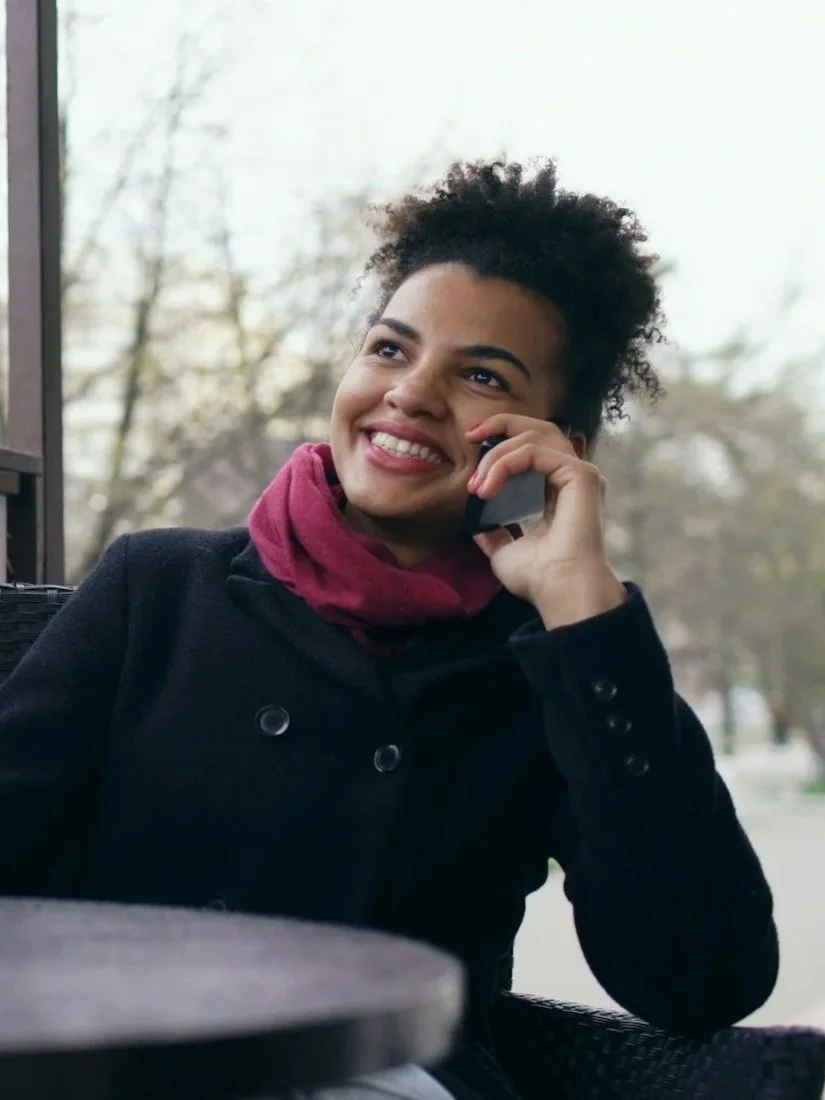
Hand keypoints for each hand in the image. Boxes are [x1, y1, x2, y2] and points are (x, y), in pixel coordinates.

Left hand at [466, 416, 625, 627]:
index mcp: (559, 491)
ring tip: (478, 484)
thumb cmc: (538, 577)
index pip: (533, 447)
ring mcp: (580, 474)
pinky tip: (488, 488)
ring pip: (534, 436)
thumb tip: (478, 526)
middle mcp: (572, 478)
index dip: (502, 440)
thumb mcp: (505, 550)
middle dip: (501, 424)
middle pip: (539, 428)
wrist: (558, 589)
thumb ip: (495, 534)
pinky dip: (505, 464)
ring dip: (497, 453)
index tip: (471, 444)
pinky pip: (534, 451)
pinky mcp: (581, 474)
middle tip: (470, 435)